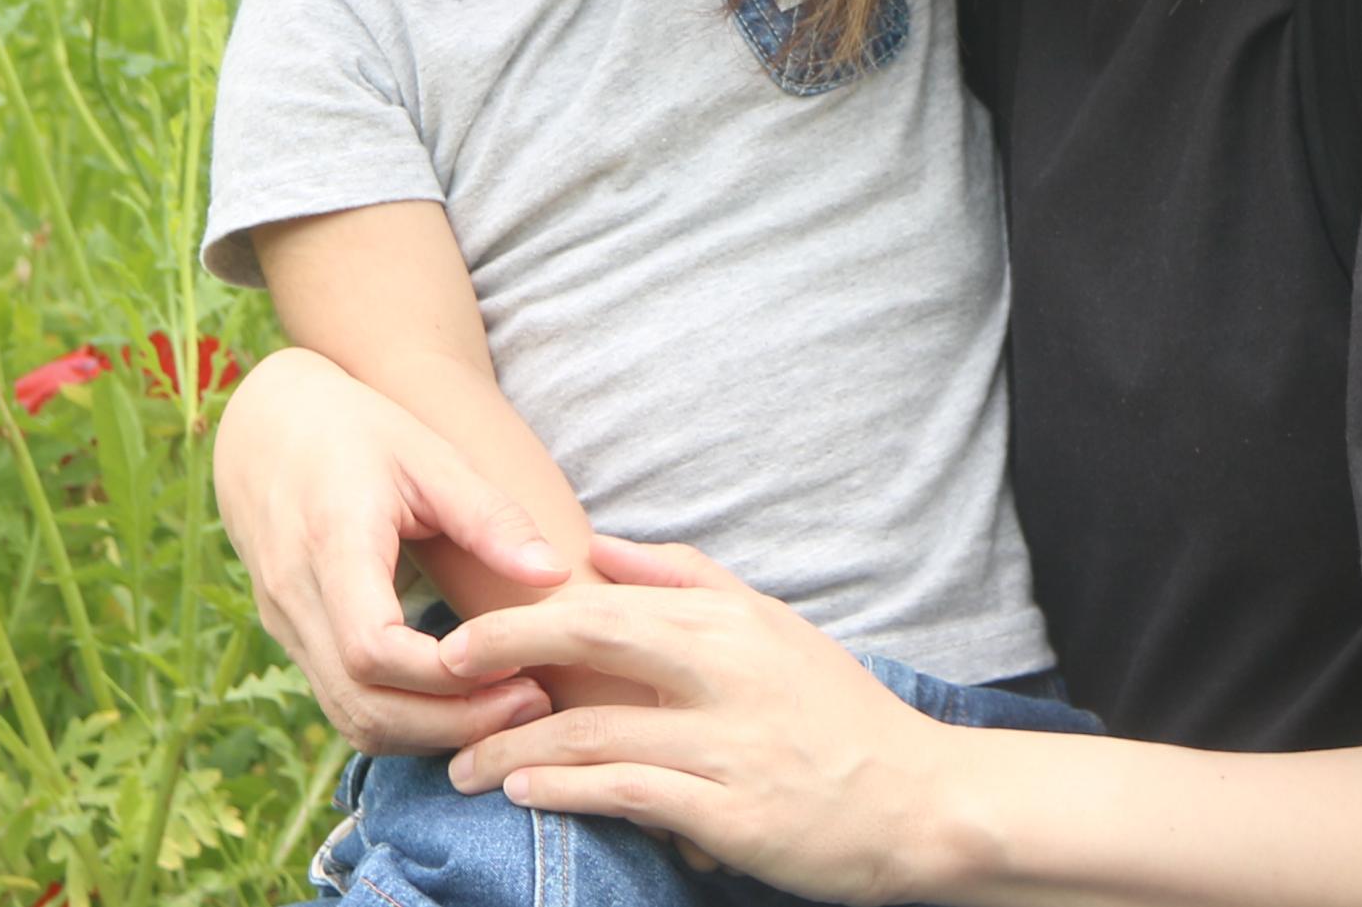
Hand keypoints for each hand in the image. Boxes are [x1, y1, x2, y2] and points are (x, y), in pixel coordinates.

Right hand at [211, 348, 567, 753]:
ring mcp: (286, 627)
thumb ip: (490, 517)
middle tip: (531, 706)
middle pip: (365, 704)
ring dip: (431, 732)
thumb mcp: (429, 457)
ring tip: (507, 708)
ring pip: (353, 719)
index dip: (446, 676)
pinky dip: (404, 720)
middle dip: (453, 722)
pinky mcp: (293, 641)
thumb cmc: (357, 432)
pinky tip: (462, 701)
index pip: (373, 648)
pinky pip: (346, 705)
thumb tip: (556, 574)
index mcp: (330, 542)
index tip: (517, 663)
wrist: (265, 430)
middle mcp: (296, 597)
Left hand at [443, 536, 975, 904]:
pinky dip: (567, 792)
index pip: (608, 599)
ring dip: (514, 751)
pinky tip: (524, 794)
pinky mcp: (733, 812)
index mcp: (730, 622)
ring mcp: (729, 744)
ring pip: (596, 733)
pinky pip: (630, 795)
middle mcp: (726, 672)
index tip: (463, 627)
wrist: (921, 799)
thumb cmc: (837, 711)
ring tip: (462, 766)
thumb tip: (601, 548)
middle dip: (503, 656)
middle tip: (441, 672)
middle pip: (592, 646)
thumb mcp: (774, 625)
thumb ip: (689, 579)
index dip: (525, 611)